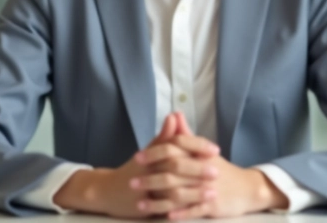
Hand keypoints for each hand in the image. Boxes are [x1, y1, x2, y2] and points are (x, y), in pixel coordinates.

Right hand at [53, 113, 218, 217]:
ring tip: (212, 193)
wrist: (108, 191)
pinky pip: (164, 209)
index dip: (197, 147)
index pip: (177, 146)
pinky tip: (195, 211)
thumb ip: (164, 136)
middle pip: (175, 167)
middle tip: (217, 171)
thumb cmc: (133, 170)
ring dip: (194, 192)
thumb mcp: (148, 151)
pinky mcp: (144, 205)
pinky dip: (180, 210)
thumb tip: (175, 115)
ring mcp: (146, 189)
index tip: (215, 150)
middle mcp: (149, 169)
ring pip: (172, 190)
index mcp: (153, 154)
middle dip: (197, 169)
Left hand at [150, 113, 288, 219]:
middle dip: (150, 178)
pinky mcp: (213, 205)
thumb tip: (174, 114)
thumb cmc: (220, 169)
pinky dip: (180, 213)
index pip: (174, 148)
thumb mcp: (204, 151)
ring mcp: (207, 188)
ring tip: (139, 204)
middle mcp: (202, 169)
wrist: (247, 188)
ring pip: (179, 193)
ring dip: (158, 200)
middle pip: (173, 171)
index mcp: (198, 154)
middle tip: (131, 183)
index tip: (137, 157)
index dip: (154, 152)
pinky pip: (194, 210)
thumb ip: (186, 135)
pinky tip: (165, 216)